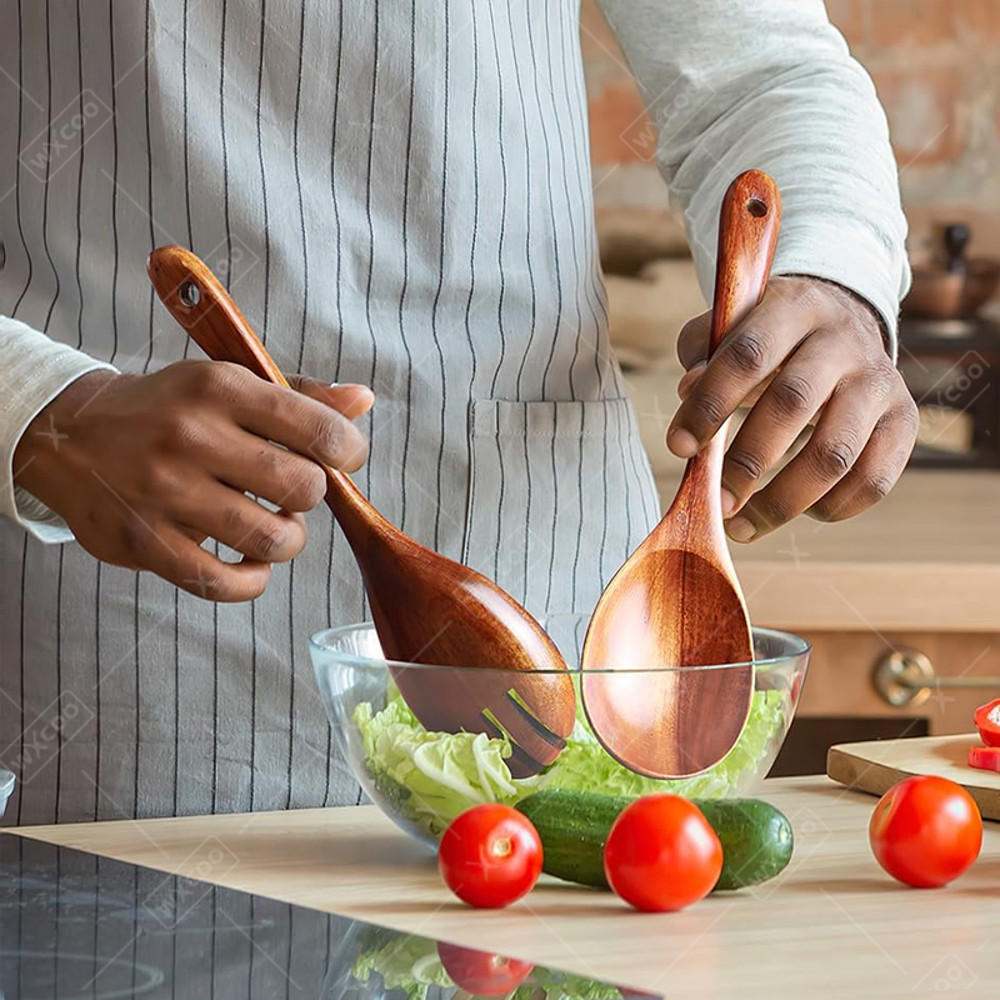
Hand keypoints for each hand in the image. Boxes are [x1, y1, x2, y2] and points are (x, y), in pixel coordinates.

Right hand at [13, 361, 372, 599]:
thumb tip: (363, 400)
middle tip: (292, 491)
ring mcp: (165, 492)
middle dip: (311, 496)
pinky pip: (223, 582)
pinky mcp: (144, 541)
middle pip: (302, 488)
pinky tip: (249, 562)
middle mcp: (192, 436)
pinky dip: (251, 580)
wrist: (69, 434)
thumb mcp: (228, 384)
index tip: (343, 458)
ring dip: (287, 540)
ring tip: (272, 527)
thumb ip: (300, 396)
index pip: (317, 428)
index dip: (348, 451)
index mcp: (220, 389)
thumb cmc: (168, 410)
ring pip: (271, 539)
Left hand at [668, 276, 918, 540]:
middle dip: (747, 462)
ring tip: (742, 524)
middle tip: (716, 501)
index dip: (710, 404)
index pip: (748, 356)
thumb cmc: (768, 339)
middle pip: (793, 405)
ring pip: (834, 454)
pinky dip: (831, 508)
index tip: (679, 448)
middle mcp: (843, 340)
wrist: (846, 324)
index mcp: (794, 308)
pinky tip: (797, 512)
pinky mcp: (904, 420)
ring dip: (782, 501)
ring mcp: (880, 381)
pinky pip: (873, 480)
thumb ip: (703, 355)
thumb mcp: (731, 329)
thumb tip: (688, 391)